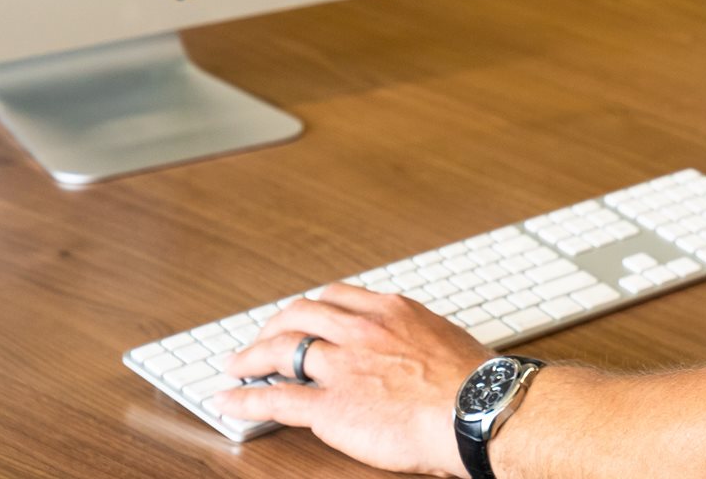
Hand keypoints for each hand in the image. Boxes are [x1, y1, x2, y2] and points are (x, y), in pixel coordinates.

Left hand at [217, 282, 492, 475]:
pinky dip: (244, 398)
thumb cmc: (474, 382)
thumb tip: (415, 349)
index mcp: (392, 311)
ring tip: (236, 364)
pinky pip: (275, 398)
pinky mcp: (330, 406)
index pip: (337, 296)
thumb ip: (417, 337)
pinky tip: (228, 400)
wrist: (477, 410)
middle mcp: (362, 330)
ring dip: (251, 355)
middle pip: (301, 314)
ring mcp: (343, 366)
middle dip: (275, 325)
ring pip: (281, 349)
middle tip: (264, 338)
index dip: (312, 309)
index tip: (304, 317)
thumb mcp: (445, 339)